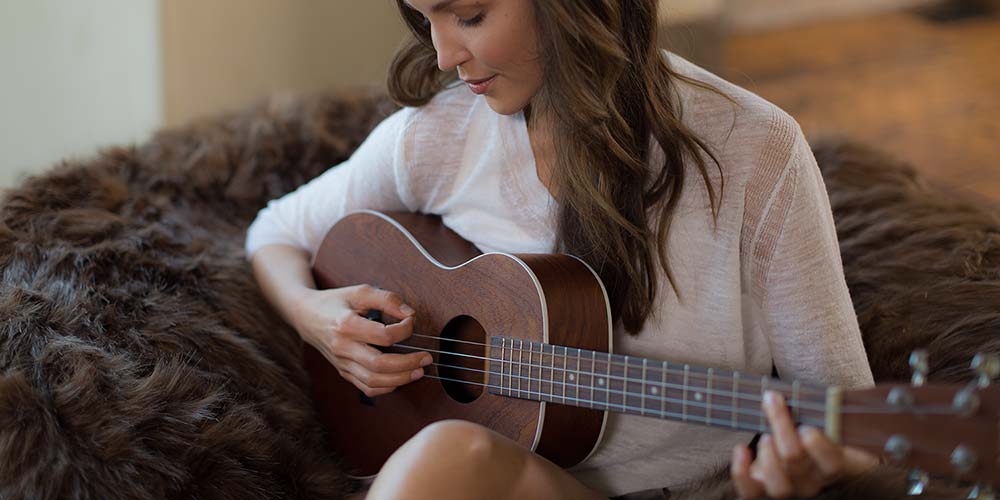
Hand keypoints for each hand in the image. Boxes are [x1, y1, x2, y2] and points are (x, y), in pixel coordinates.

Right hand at [291, 284, 431, 396]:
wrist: (306, 316)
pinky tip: (400, 379)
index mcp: (346, 325)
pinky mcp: (343, 372)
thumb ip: (387, 299)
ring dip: (401, 379)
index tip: (411, 322)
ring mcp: (342, 363)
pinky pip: (366, 388)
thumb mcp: (360, 291)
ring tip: (419, 371)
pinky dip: (386, 388)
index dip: (404, 330)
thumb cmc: (336, 302)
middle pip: (380, 365)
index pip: (383, 336)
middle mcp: (342, 348)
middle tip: (426, 358)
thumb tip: (409, 313)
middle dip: (408, 364)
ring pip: (374, 381)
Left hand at [731, 391, 879, 498]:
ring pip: (778, 487)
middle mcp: (811, 482)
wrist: (797, 458)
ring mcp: (787, 491)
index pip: (833, 463)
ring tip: (764, 436)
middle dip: (781, 429)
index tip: (806, 427)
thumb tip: (790, 391)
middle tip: (772, 402)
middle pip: (796, 461)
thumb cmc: (809, 431)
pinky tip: (741, 449)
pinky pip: (751, 493)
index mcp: (832, 464)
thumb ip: (816, 409)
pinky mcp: (762, 493)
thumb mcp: (820, 420)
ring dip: (767, 457)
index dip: (820, 448)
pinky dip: (741, 472)